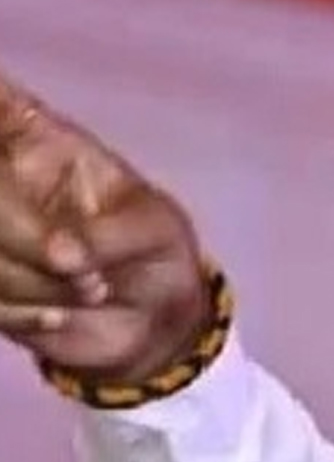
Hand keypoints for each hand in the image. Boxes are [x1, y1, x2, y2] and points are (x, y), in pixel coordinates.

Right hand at [0, 69, 210, 384]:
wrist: (152, 322)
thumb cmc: (155, 251)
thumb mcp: (154, 230)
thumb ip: (110, 234)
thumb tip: (62, 254)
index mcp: (32, 136)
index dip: (0, 103)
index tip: (18, 166)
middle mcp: (0, 175)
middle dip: (20, 233)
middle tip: (75, 266)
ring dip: (30, 282)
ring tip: (92, 291)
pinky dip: (20, 313)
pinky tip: (59, 317)